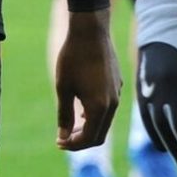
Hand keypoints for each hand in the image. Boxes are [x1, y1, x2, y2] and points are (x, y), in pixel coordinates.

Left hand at [54, 8, 120, 149]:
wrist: (90, 31)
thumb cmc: (73, 59)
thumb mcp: (63, 88)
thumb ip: (64, 115)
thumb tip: (63, 137)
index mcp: (99, 107)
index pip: (89, 138)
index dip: (73, 145)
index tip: (58, 142)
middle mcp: (113, 103)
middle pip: (99, 134)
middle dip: (81, 140)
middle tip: (63, 138)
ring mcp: (118, 93)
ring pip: (105, 121)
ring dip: (89, 127)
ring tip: (71, 124)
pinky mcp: (118, 83)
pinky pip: (109, 107)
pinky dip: (96, 114)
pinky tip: (82, 107)